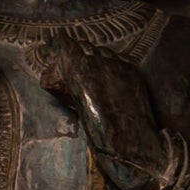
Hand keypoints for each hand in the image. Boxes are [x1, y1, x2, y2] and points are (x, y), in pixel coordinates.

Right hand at [34, 44, 169, 189]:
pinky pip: (118, 59)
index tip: (56, 47)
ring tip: (92, 73)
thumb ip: (69, 87)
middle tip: (71, 65)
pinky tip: (109, 79)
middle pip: (84, 46)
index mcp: (82, 70)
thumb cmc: (100, 135)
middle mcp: (101, 62)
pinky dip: (110, 65)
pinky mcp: (133, 71)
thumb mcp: (77, 108)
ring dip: (94, 58)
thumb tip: (55, 77)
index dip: (59, 45)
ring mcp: (120, 65)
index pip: (65, 44)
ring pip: (102, 51)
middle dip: (77, 53)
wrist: (134, 144)